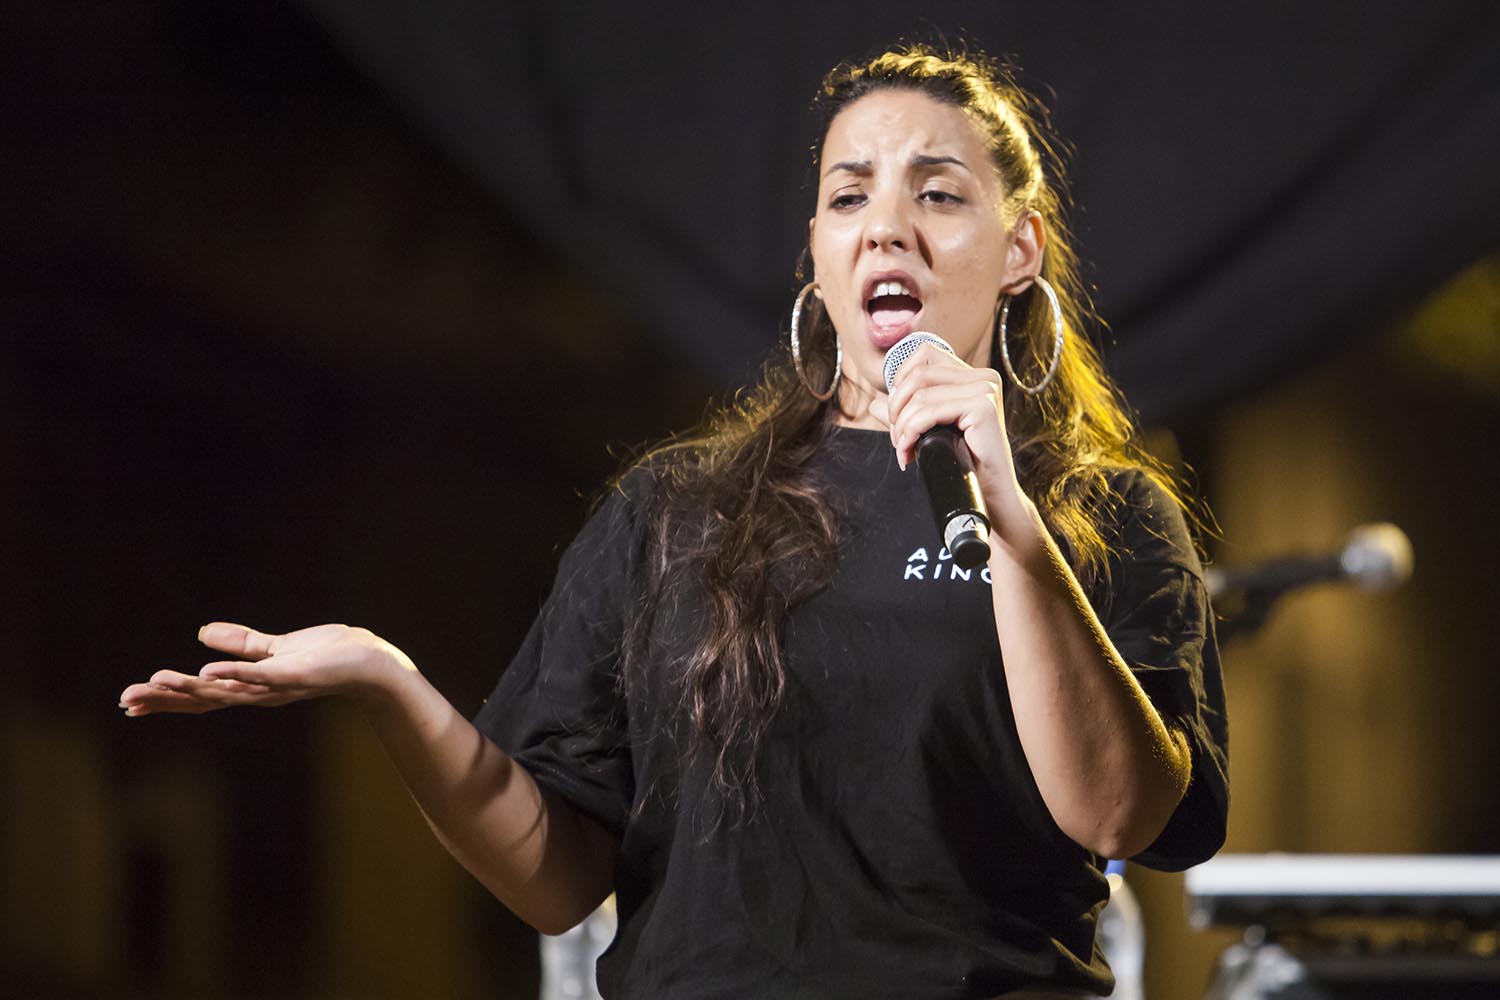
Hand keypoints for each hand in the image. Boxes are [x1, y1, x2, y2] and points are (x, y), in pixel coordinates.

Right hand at [119, 622, 414, 716]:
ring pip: (227, 691)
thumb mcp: (277, 648)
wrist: (372, 663)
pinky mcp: (298, 676)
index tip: (128, 701)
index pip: (201, 696)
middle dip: (166, 700)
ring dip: (192, 686)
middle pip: (205, 700)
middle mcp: (260, 693)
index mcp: (251, 687)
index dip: (166, 699)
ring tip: (158, 681)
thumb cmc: (328, 657)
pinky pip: (263, 676)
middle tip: (127, 700)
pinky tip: (211, 670)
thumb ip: (242, 644)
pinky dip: (237, 674)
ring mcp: (278, 687)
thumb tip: (201, 635)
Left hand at [868, 343, 1020, 507]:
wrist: (989, 493)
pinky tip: (911, 453)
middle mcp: (983, 377)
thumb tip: (875, 403)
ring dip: (902, 426)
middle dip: (897, 408)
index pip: (924, 353)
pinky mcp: (983, 407)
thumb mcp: (930, 430)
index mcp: (973, 375)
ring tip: (904, 449)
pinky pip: (929, 412)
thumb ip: (905, 413)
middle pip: (918, 374)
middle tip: (898, 438)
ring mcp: (985, 389)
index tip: (897, 413)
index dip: (900, 379)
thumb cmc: (964, 462)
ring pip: (920, 395)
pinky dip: (910, 433)